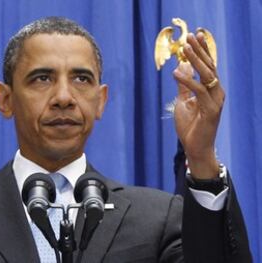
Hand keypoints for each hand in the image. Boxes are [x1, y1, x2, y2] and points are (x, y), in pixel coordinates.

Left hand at [173, 33, 224, 178]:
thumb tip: (181, 65)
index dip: (202, 50)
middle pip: (209, 67)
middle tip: (190, 37)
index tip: (194, 36)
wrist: (195, 147)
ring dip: (195, 61)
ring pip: (207, 76)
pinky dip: (188, 81)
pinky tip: (176, 73)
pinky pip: (199, 92)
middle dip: (199, 51)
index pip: (208, 66)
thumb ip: (184, 85)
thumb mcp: (183, 101)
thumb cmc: (190, 126)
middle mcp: (217, 93)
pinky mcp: (211, 111)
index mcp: (211, 90)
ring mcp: (216, 101)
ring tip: (184, 49)